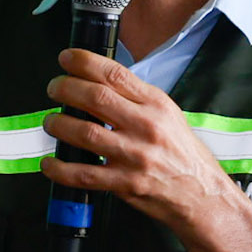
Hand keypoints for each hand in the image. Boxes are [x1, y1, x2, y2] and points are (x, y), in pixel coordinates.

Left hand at [41, 49, 236, 236]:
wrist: (201, 193)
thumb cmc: (181, 153)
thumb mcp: (168, 115)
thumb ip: (136, 98)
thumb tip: (99, 81)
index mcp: (156, 105)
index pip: (115, 74)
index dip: (84, 62)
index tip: (66, 59)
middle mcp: (146, 126)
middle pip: (96, 98)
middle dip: (66, 88)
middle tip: (54, 88)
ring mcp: (135, 156)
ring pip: (86, 134)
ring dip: (60, 125)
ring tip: (51, 122)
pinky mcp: (126, 183)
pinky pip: (85, 174)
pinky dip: (61, 169)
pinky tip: (50, 163)